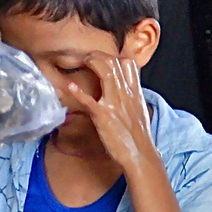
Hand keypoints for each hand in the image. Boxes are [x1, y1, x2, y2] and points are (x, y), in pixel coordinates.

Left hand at [63, 52, 158, 173]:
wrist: (141, 155)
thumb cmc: (139, 138)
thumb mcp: (140, 112)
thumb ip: (131, 98)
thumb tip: (124, 92)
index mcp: (135, 93)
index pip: (128, 64)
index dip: (113, 57)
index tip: (103, 61)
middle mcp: (126, 94)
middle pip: (113, 62)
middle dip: (97, 56)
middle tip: (86, 60)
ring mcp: (115, 103)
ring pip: (105, 71)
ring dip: (90, 62)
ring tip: (81, 63)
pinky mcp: (103, 116)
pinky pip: (89, 100)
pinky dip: (78, 92)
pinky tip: (70, 87)